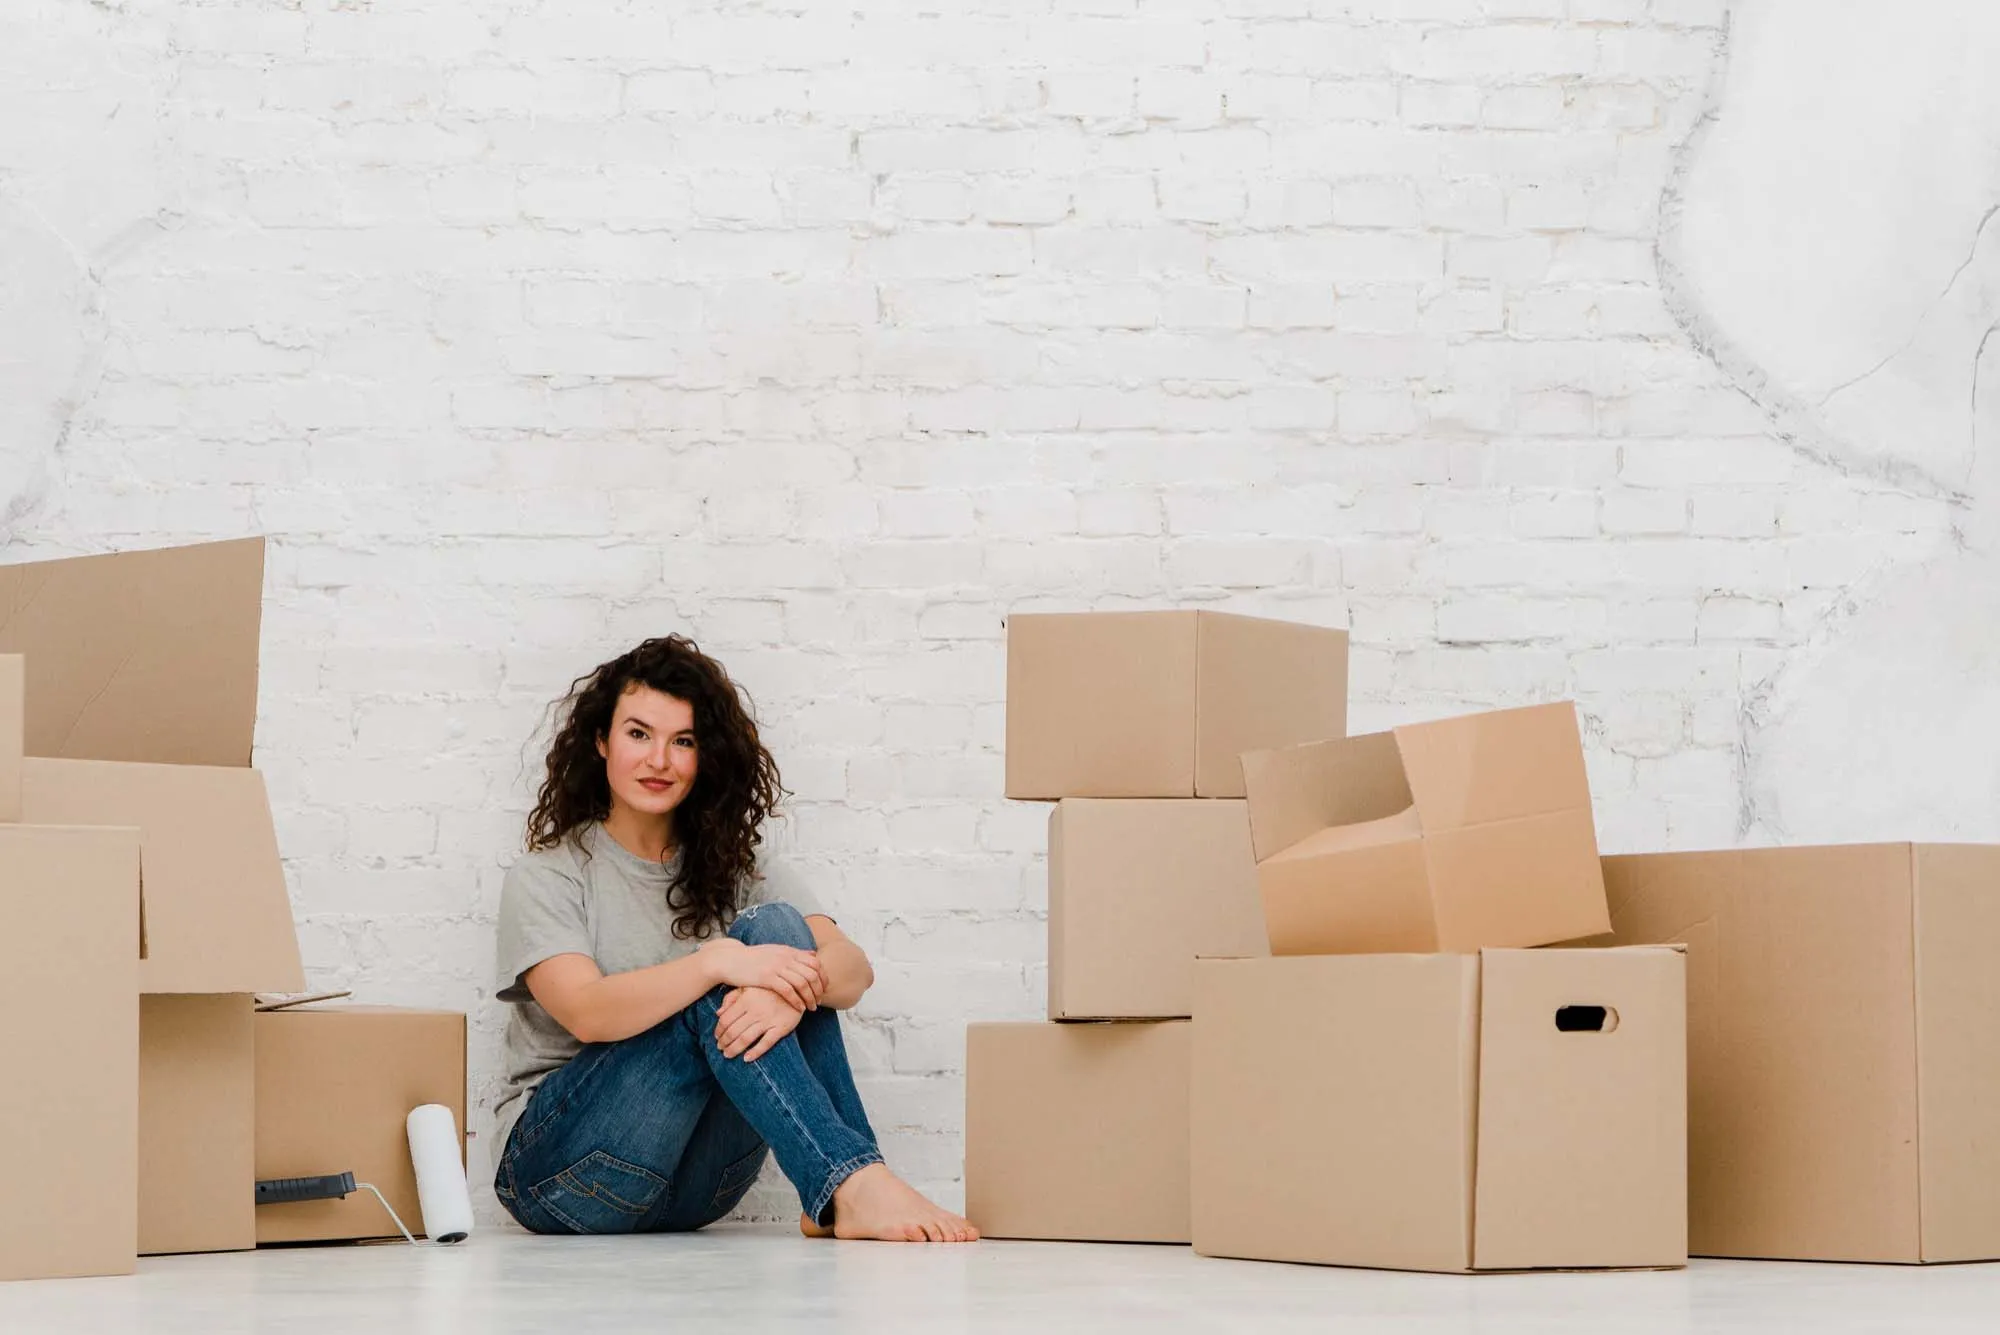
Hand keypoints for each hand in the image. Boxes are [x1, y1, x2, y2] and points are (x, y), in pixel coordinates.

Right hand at [699, 940, 825, 1010]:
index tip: (824, 988)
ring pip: (802, 983)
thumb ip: (794, 954)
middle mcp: (786, 957)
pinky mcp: (767, 977)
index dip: (823, 977)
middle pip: (812, 974)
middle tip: (819, 1000)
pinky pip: (788, 991)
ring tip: (811, 1007)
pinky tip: (799, 1008)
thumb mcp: (775, 951)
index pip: (815, 963)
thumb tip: (813, 955)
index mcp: (789, 951)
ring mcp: (776, 967)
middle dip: (819, 989)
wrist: (730, 960)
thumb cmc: (752, 958)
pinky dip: (796, 1001)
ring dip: (810, 997)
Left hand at [715, 987, 804, 1060]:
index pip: (726, 1019)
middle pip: (733, 1031)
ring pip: (746, 1039)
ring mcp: (769, 1020)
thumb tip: (718, 1013)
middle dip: (724, 1042)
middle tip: (720, 1048)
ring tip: (728, 1054)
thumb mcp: (749, 986)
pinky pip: (766, 1043)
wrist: (797, 987)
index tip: (716, 1036)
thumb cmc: (769, 987)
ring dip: (734, 1049)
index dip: (718, 1030)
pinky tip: (746, 1058)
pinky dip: (755, 1052)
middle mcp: (755, 1011)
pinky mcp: (782, 1028)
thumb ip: (732, 997)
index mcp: (746, 999)